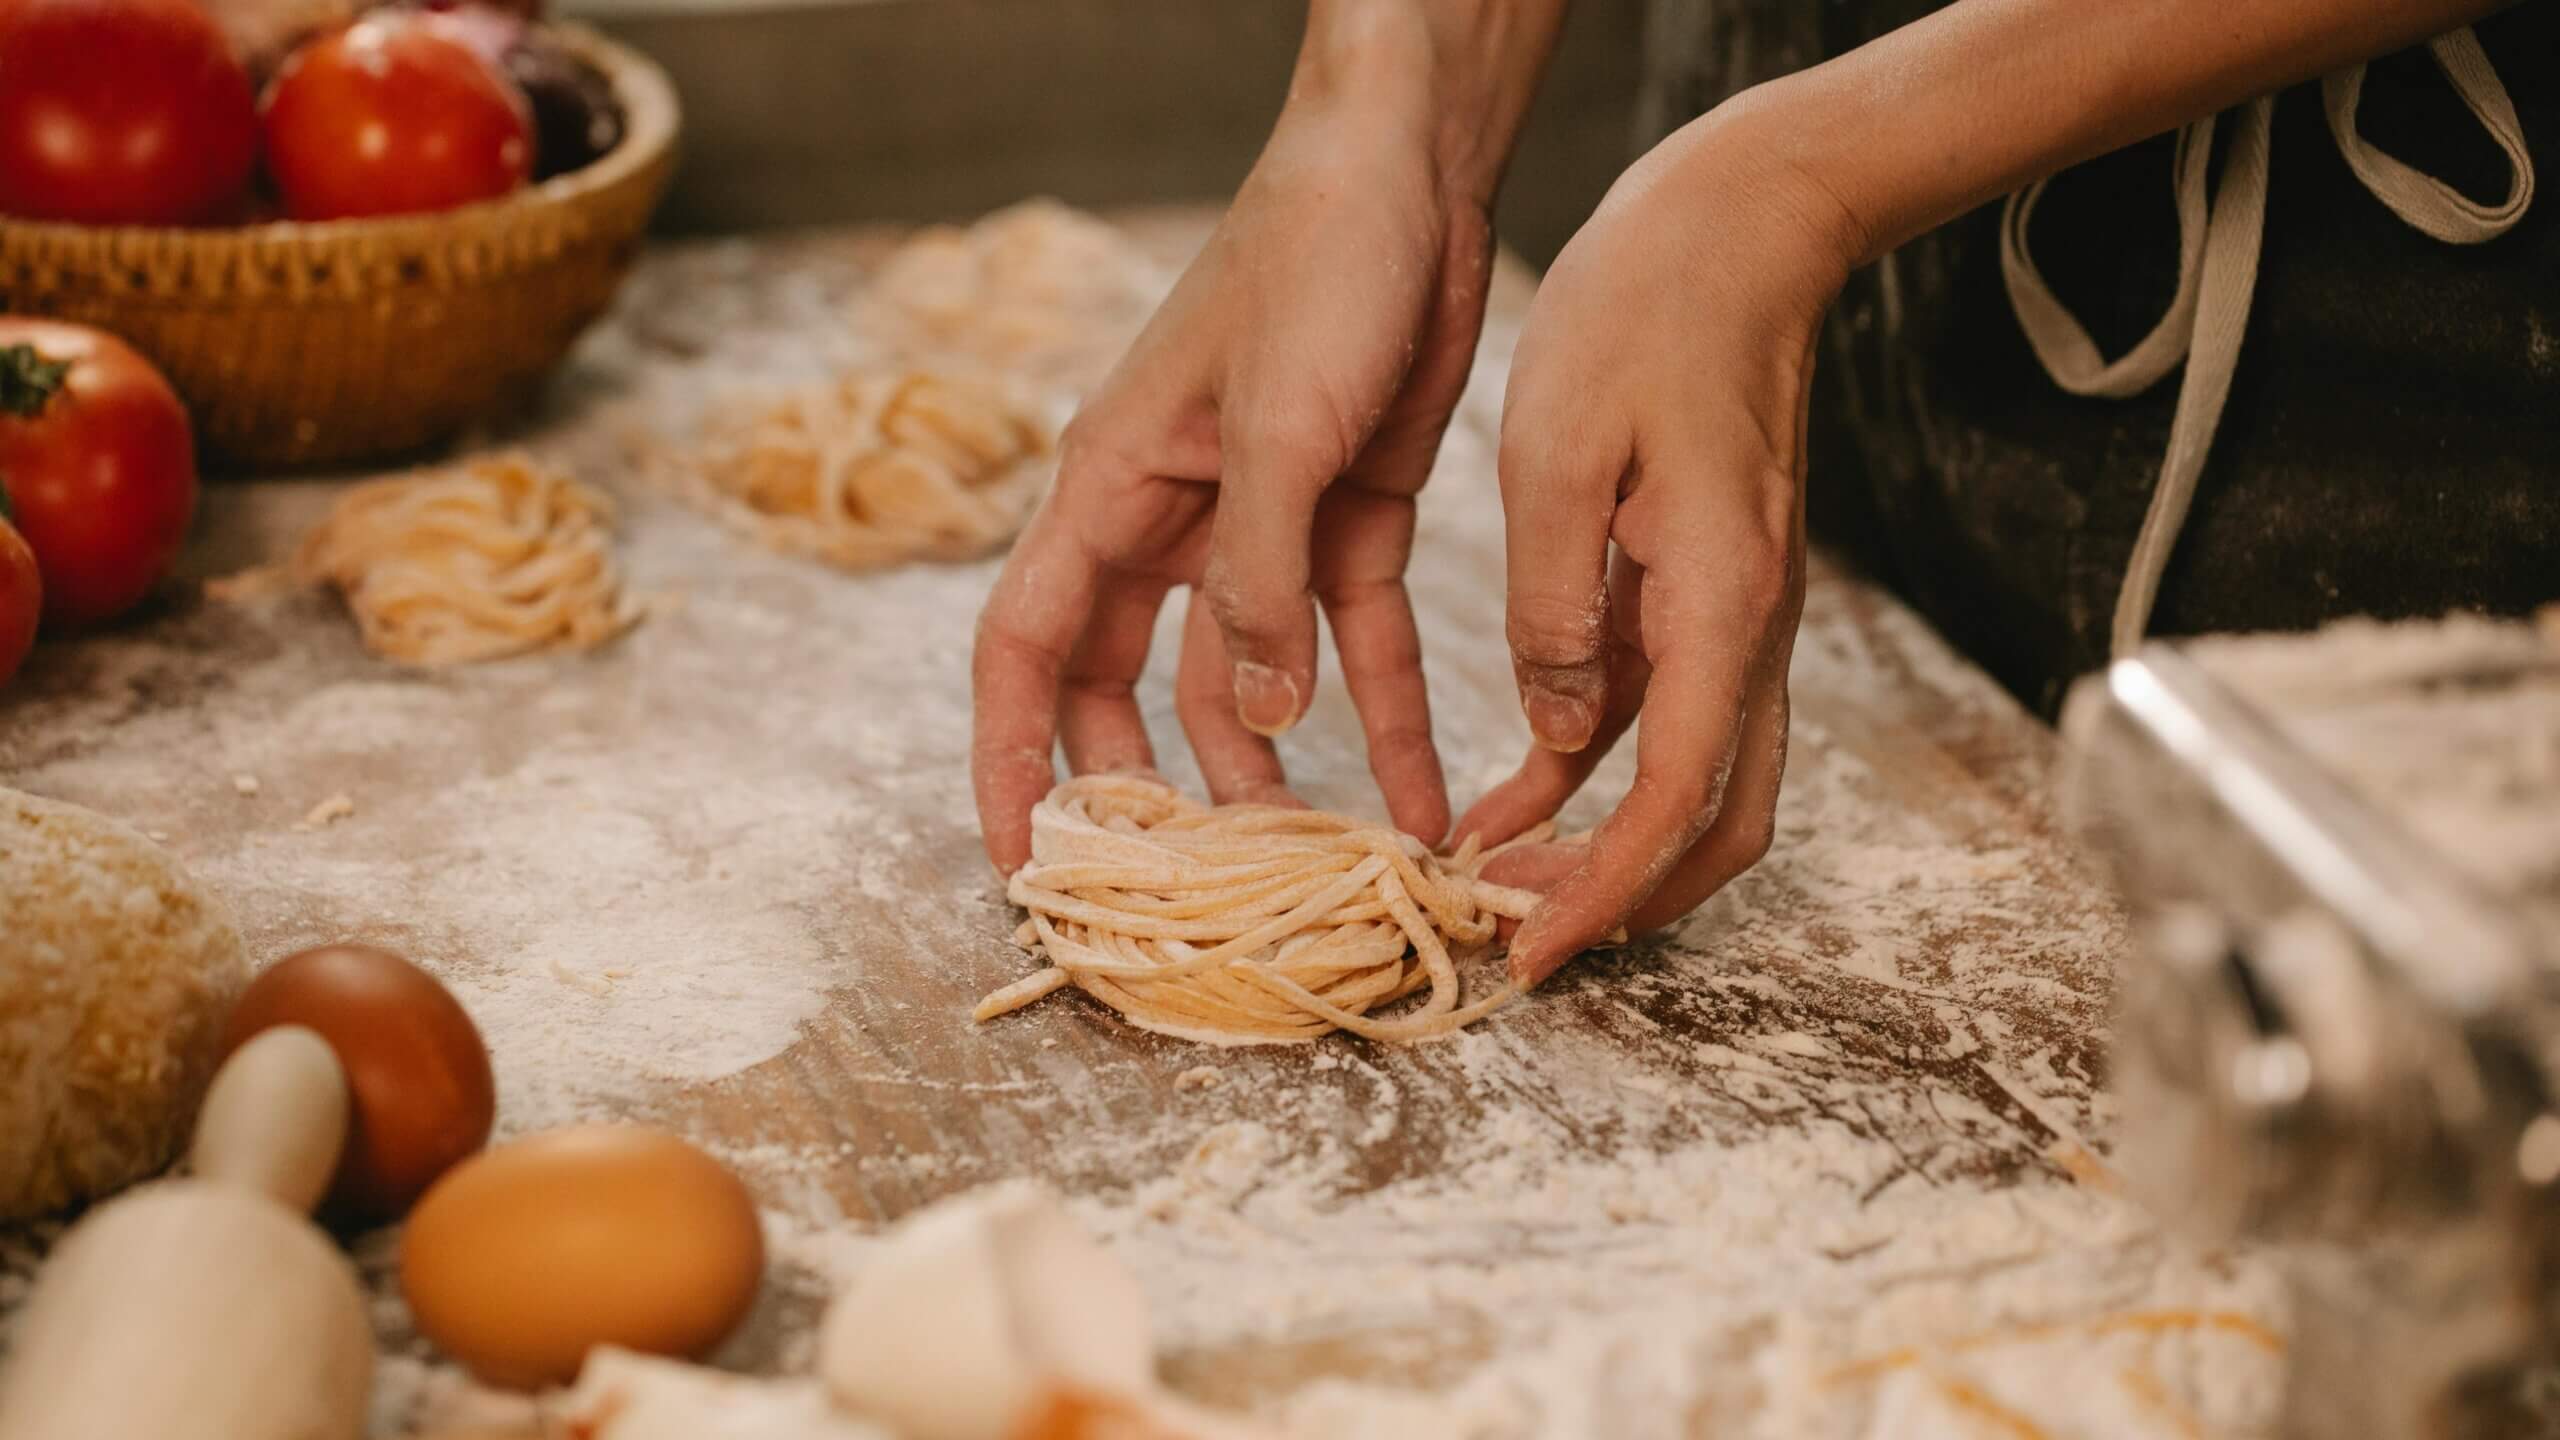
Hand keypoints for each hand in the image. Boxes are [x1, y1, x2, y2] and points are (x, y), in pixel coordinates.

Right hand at [971, 63, 1504, 871]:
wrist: (1412, 170)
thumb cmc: (1314, 265)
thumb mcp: (1279, 432)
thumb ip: (1259, 583)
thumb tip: (1252, 724)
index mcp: (1111, 489)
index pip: (1028, 650)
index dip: (1012, 760)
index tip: (1025, 862)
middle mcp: (1172, 520)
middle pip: (1127, 687)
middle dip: (1152, 789)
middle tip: (1188, 892)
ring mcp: (1260, 525)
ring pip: (1243, 683)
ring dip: (1276, 772)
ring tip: (1320, 868)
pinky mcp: (1351, 517)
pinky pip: (1355, 644)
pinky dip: (1383, 718)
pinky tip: (1420, 794)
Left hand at [1454, 96, 1866, 987]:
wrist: (1741, 224)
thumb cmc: (1646, 313)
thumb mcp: (1560, 452)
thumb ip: (1556, 604)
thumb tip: (1553, 731)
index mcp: (1721, 605)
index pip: (1675, 802)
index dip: (1603, 891)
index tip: (1527, 948)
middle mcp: (1751, 629)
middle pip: (1717, 824)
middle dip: (1626, 898)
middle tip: (1518, 936)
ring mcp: (1739, 615)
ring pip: (1697, 779)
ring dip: (1609, 844)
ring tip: (1494, 880)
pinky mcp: (1709, 590)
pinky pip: (1663, 715)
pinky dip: (1596, 771)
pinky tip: (1513, 790)